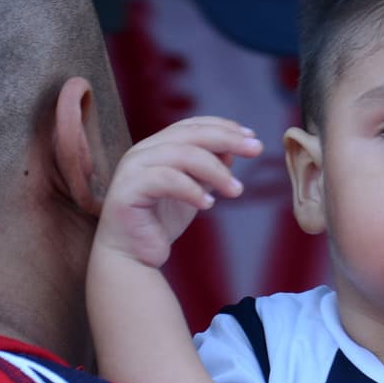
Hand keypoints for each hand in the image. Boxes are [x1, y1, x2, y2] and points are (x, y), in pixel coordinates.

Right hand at [94, 116, 262, 267]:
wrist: (130, 257)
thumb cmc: (160, 223)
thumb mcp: (193, 191)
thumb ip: (208, 170)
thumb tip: (231, 149)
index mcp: (157, 147)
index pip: (192, 126)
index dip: (223, 127)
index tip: (252, 136)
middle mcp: (143, 151)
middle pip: (190, 134)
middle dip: (227, 139)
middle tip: (256, 149)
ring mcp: (132, 169)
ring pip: (182, 155)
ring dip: (216, 170)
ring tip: (237, 191)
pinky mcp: (127, 190)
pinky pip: (166, 180)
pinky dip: (192, 190)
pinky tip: (209, 204)